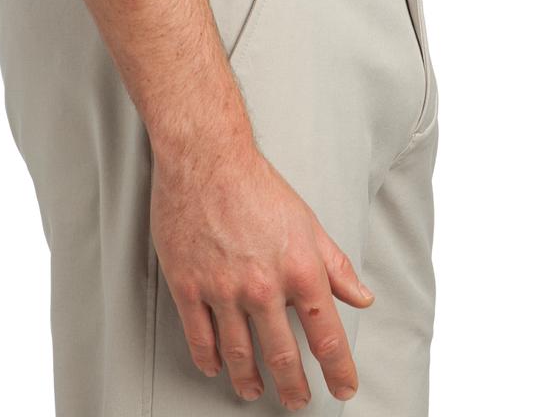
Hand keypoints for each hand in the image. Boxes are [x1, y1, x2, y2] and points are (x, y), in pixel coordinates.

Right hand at [150, 141, 373, 406]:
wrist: (206, 157)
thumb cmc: (257, 185)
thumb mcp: (308, 224)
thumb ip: (337, 266)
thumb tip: (361, 297)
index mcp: (300, 271)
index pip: (327, 337)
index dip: (339, 371)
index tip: (343, 389)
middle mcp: (264, 287)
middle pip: (283, 358)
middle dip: (294, 388)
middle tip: (297, 401)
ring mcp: (223, 290)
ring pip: (239, 356)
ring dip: (250, 381)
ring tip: (255, 389)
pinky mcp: (188, 286)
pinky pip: (200, 340)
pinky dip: (210, 360)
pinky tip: (216, 365)